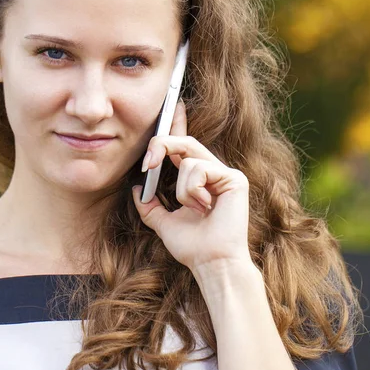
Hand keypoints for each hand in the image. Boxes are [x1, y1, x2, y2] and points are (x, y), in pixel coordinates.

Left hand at [132, 99, 252, 274]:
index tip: (174, 106)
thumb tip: (136, 188)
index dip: (178, 125)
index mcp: (198, 179)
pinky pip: (198, 170)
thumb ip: (149, 205)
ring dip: (182, 190)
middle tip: (149, 163)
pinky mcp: (233, 178)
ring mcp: (225, 173)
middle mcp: (212, 172)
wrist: (210, 263)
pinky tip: (205, 208)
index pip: (185, 145)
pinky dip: (192, 192)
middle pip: (184, 142)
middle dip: (162, 146)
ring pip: (188, 160)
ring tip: (196, 210)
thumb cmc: (192, 246)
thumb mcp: (162, 222)